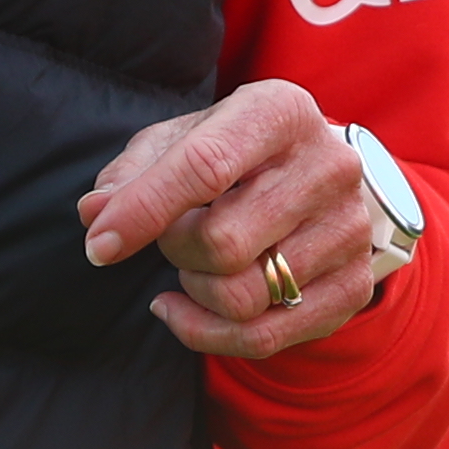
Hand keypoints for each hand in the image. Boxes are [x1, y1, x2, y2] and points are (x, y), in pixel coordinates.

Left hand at [77, 78, 392, 362]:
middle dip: (173, 250)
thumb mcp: (181, 140)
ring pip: (241, 296)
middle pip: (222, 243)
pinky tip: (186, 309)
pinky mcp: (354, 283)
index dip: (144, 210)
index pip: (205, 167)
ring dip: (195, 290)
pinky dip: (206, 333)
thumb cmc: (234, 154)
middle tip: (171, 237)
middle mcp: (328, 166)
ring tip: (193, 264)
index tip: (100, 244)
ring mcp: (349, 229)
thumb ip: (133, 173)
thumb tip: (94, 213)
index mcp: (281, 111)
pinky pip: (263, 337)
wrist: (318, 175)